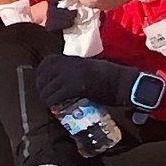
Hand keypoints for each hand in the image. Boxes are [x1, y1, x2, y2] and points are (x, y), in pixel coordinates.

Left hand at [35, 53, 165, 117]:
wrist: (123, 82)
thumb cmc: (111, 77)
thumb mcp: (89, 67)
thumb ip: (76, 70)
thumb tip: (65, 79)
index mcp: (73, 59)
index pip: (47, 62)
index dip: (41, 73)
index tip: (43, 82)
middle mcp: (69, 65)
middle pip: (43, 74)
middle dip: (41, 86)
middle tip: (45, 95)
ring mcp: (71, 75)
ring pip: (47, 87)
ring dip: (45, 96)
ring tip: (49, 103)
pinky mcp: (75, 87)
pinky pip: (55, 96)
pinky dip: (52, 102)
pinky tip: (54, 107)